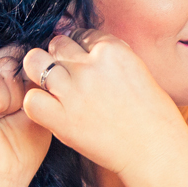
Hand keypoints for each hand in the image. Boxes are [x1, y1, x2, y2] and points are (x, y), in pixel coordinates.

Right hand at [0, 44, 52, 184]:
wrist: (2, 178)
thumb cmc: (20, 150)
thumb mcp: (34, 105)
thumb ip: (33, 77)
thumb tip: (41, 49)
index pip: (14, 55)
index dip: (29, 79)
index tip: (24, 108)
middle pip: (10, 58)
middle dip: (22, 88)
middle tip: (12, 117)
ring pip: (3, 67)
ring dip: (14, 97)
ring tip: (2, 120)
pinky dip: (2, 101)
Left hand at [20, 31, 187, 174]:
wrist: (156, 152)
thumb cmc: (154, 117)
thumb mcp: (138, 73)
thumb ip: (111, 60)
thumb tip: (89, 53)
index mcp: (113, 50)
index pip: (82, 34)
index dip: (80, 50)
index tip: (85, 65)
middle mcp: (91, 66)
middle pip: (57, 45)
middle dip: (59, 57)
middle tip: (66, 76)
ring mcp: (73, 91)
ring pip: (35, 63)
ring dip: (40, 73)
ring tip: (52, 88)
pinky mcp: (62, 119)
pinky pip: (31, 99)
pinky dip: (36, 103)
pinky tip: (50, 110)